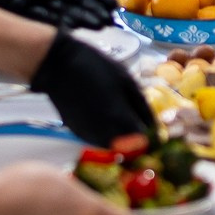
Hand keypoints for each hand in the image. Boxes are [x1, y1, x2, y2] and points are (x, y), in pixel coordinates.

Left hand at [0, 0, 116, 29]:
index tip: (110, 2)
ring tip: (98, 25)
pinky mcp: (13, 6)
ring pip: (60, 10)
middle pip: (73, 0)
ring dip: (79, 18)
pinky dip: (52, 22)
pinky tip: (69, 27)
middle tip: (110, 19)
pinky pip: (36, 16)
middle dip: (92, 9)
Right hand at [29, 28, 156, 145]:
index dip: (153, 137)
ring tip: (118, 111)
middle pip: (131, 148)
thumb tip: (156, 129)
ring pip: (116, 146)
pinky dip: (107, 132)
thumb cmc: (96, 67)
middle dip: (138, 138)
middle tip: (138, 118)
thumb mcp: (127, 81)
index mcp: (120, 120)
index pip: (146, 143)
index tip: (155, 130)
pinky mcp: (79, 135)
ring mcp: (90, 137)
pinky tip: (103, 113)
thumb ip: (143, 108)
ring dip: (123, 136)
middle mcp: (105, 135)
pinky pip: (100, 140)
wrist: (58, 66)